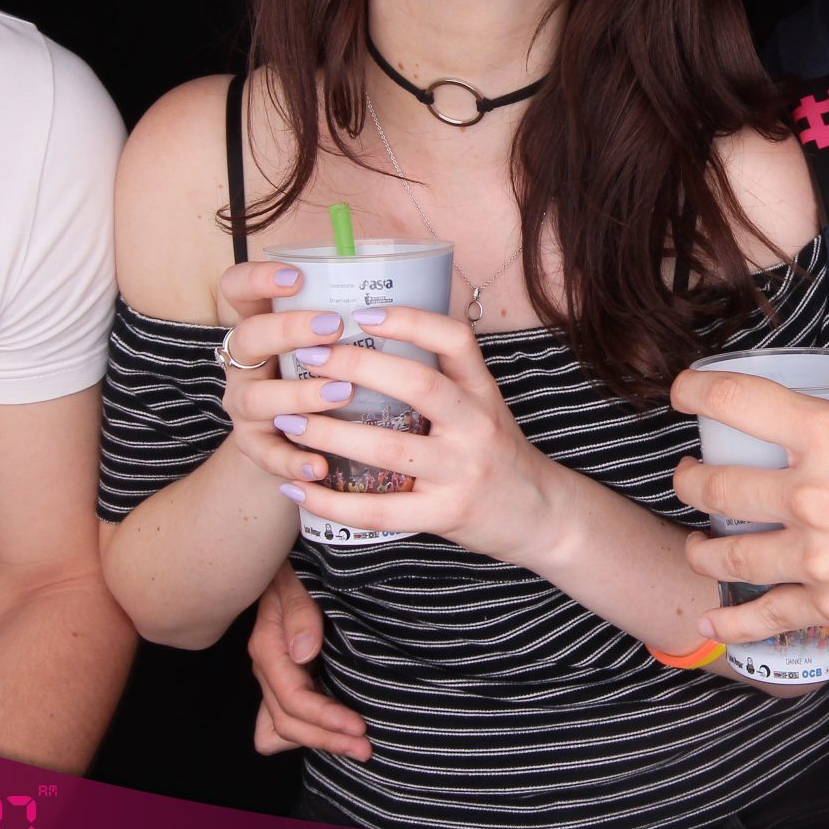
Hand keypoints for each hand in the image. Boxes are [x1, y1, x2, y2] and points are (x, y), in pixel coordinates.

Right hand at [214, 260, 354, 486]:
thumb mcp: (329, 345)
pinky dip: (294, 460)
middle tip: (334, 327)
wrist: (291, 446)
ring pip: (257, 398)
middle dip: (289, 329)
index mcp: (262, 326)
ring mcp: (246, 407)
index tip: (298, 276)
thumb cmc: (325, 379)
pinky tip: (320, 466)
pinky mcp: (256, 449)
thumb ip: (353, 320)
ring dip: (299, 394)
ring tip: (341, 393)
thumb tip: (416, 284)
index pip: (238, 288)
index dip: (258, 278)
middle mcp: (247, 364)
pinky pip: (269, 455)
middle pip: (248, 338)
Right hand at [248, 562, 369, 760]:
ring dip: (318, 740)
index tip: (359, 727)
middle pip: (288, 721)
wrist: (288, 555)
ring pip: (282, 726)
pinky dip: (301, 732)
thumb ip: (298, 612)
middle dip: (327, 738)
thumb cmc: (297, 564)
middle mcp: (268, 666)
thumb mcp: (296, 578)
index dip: (324, 718)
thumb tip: (303, 653)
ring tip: (354, 749)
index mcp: (269, 647)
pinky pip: (278, 718)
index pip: (293, 699)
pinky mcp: (286, 675)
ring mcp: (274, 674)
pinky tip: (325, 738)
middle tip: (365, 750)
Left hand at [272, 305, 554, 563]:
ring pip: (388, 449)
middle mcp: (476, 425)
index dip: (410, 321)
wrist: (541, 516)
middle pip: (418, 385)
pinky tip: (297, 488)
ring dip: (329, 432)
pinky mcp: (445, 514)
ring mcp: (461, 471)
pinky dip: (331, 500)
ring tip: (287, 420)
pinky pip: (378, 510)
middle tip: (308, 358)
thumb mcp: (483, 407)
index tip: (363, 312)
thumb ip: (442, 382)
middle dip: (356, 367)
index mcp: (482, 392)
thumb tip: (371, 346)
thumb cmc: (498, 455)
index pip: (455, 340)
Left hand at [669, 367, 828, 643]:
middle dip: (689, 479)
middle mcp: (811, 494)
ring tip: (700, 542)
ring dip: (701, 546)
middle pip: (711, 484)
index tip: (683, 394)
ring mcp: (816, 556)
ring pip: (724, 553)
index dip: (694, 392)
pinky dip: (732, 620)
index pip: (735, 401)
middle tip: (690, 476)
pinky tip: (712, 616)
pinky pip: (763, 615)